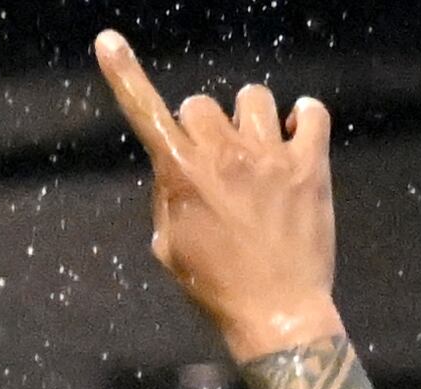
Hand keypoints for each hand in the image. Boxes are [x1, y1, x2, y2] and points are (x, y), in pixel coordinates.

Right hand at [93, 33, 342, 361]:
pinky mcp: (311, 165)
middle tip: (216, 161)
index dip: (124, 74)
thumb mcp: (171, 250)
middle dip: (203, 125)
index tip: (108, 41)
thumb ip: (168, 199)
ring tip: (258, 153)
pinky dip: (304, 119)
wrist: (275, 315)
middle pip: (201, 104)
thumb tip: (177, 172)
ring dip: (251, 119)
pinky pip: (311, 112)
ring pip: (254, 98)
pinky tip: (296, 138)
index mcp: (183, 176)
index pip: (146, 113)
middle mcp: (224, 156)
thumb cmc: (217, 289)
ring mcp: (270, 156)